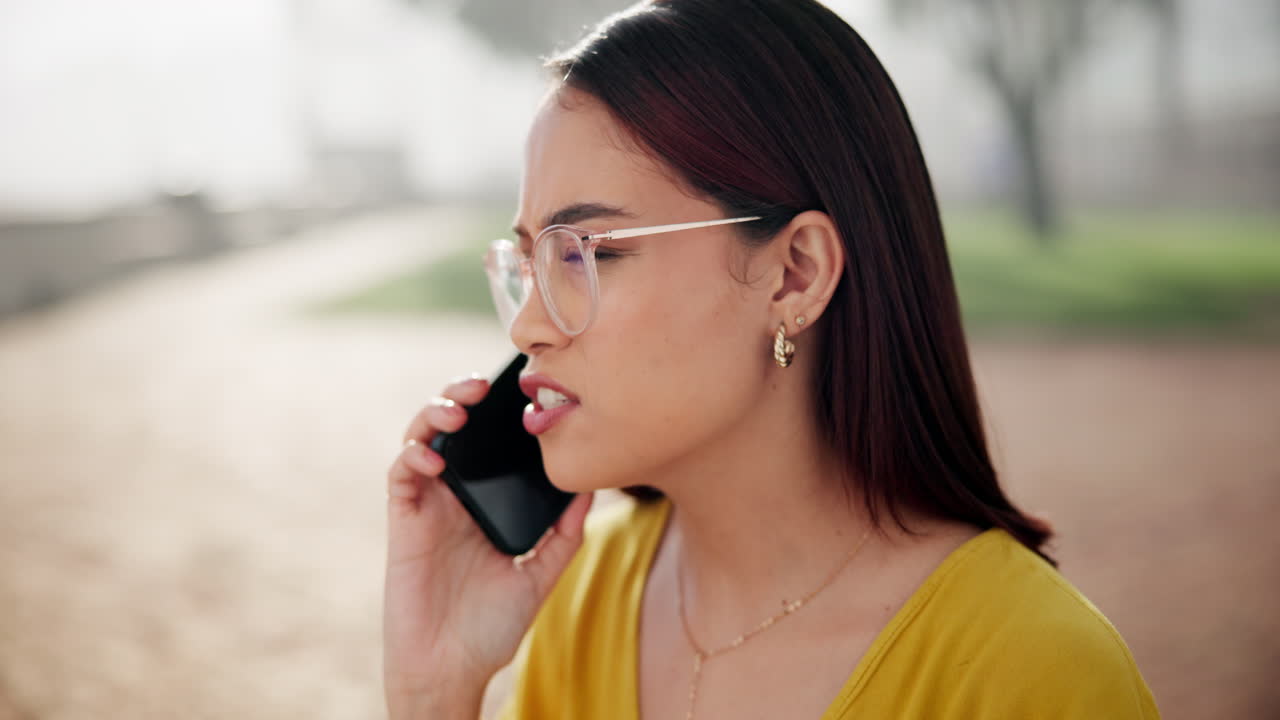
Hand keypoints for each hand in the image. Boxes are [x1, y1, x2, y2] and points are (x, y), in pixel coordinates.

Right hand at [383, 374, 592, 715]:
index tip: (524, 389)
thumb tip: (593, 489)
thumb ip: (564, 533)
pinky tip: (435, 458)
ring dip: (434, 414)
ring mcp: (428, 506)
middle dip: (462, 395)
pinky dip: (414, 455)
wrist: (451, 669)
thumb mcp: (541, 575)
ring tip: (458, 410)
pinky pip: (401, 474)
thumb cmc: (491, 627)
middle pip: (453, 428)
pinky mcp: (404, 521)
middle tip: (482, 385)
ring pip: (421, 439)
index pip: (490, 442)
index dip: (499, 411)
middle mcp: (456, 496)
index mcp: (487, 502)